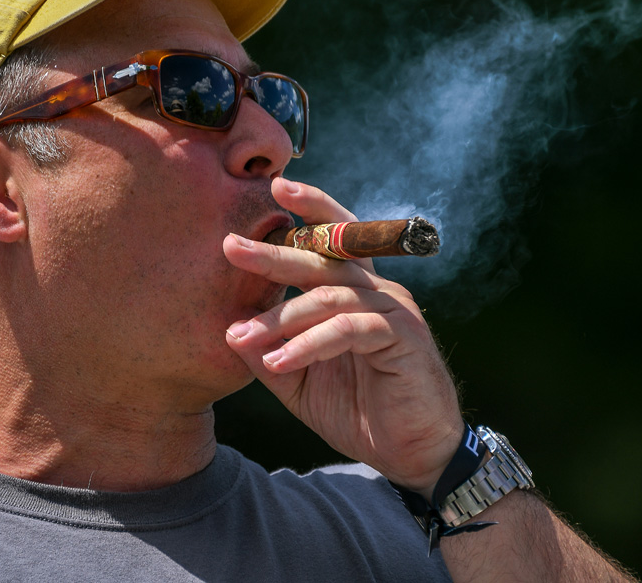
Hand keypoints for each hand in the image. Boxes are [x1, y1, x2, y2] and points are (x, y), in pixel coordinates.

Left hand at [223, 177, 462, 495]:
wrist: (412, 453)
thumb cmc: (358, 409)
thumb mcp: (300, 378)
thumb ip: (270, 350)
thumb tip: (228, 329)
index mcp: (356, 290)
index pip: (333, 239)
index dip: (311, 208)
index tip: (275, 188)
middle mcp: (376, 290)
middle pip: (323, 258)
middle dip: (274, 253)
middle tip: (230, 246)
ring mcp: (393, 310)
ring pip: (328, 296)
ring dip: (279, 318)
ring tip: (240, 337)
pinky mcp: (403, 336)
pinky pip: (347, 330)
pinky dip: (307, 344)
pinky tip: (277, 361)